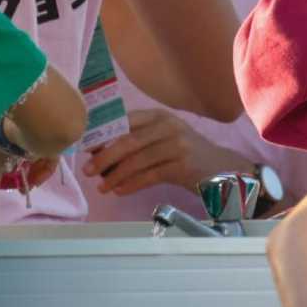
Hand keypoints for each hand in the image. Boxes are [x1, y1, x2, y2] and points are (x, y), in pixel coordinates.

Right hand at [0, 122, 60, 195]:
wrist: (40, 120)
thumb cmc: (9, 136)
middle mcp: (18, 128)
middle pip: (15, 153)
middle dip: (14, 172)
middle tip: (14, 187)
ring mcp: (37, 132)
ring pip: (33, 155)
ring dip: (28, 173)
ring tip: (25, 188)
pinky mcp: (55, 137)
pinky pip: (48, 156)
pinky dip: (42, 169)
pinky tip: (36, 181)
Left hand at [83, 109, 252, 195]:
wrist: (221, 168)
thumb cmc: (185, 154)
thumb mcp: (163, 139)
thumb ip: (137, 140)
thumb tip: (98, 150)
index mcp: (159, 116)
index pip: (125, 120)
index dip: (103, 133)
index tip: (85, 146)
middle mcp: (168, 126)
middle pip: (128, 140)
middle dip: (104, 156)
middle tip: (87, 170)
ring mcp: (177, 145)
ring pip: (137, 160)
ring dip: (115, 175)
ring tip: (102, 187)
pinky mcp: (182, 165)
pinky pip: (149, 176)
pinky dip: (131, 184)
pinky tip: (119, 191)